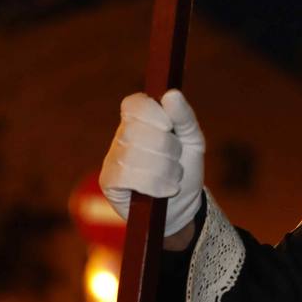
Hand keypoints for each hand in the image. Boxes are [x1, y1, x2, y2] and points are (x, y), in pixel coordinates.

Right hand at [99, 90, 205, 237]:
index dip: (152, 112)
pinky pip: (128, 176)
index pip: (134, 104)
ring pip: (136, 155)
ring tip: (174, 178)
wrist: (183, 208)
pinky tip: (165, 191)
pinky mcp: (109, 182)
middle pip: (139, 131)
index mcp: (139, 121)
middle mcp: (121, 137)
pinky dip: (155, 184)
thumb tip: (172, 93)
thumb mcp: (193, 142)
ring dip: (166, 169)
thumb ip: (184, 117)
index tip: (169, 126)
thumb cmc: (185, 169)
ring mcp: (112, 159)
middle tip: (176, 160)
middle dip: (168, 148)